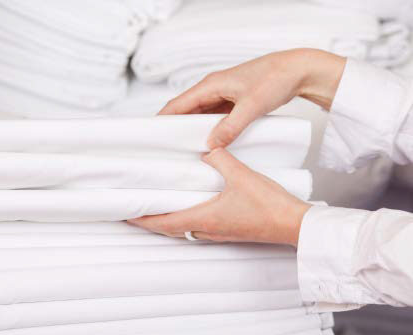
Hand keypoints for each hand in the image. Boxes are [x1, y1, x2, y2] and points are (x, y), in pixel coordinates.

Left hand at [128, 149, 310, 246]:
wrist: (292, 224)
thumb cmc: (268, 206)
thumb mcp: (241, 175)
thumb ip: (220, 158)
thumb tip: (208, 148)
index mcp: (205, 218)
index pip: (163, 222)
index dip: (142, 220)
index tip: (125, 215)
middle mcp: (208, 230)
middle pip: (170, 229)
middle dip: (151, 221)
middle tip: (136, 210)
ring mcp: (219, 233)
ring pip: (185, 229)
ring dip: (169, 220)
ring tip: (159, 206)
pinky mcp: (229, 231)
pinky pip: (200, 226)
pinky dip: (187, 218)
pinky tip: (192, 206)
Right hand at [159, 48, 345, 148]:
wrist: (296, 71)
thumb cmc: (275, 79)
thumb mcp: (251, 106)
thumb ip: (231, 127)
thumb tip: (211, 145)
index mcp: (211, 85)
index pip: (178, 104)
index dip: (163, 119)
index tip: (152, 136)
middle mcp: (213, 89)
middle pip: (186, 110)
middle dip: (175, 128)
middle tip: (167, 149)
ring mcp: (223, 96)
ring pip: (200, 115)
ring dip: (193, 130)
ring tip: (184, 150)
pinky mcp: (233, 102)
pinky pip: (214, 117)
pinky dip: (209, 129)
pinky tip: (209, 143)